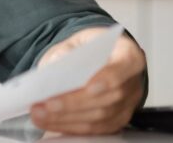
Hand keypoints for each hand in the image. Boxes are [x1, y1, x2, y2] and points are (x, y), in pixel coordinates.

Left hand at [30, 27, 146, 134]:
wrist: (93, 58)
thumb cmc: (86, 50)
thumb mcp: (74, 43)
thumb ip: (65, 52)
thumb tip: (55, 67)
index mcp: (128, 55)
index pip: (124, 66)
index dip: (107, 78)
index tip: (87, 86)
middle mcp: (132, 82)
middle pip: (108, 97)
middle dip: (74, 103)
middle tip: (46, 104)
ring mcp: (128, 104)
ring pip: (101, 117)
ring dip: (67, 118)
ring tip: (39, 114)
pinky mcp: (117, 120)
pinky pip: (96, 129)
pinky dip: (70, 126)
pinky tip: (49, 121)